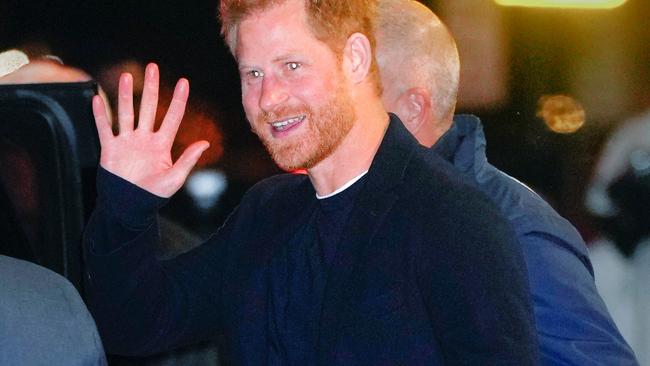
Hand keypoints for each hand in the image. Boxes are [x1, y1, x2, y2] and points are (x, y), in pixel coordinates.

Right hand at [92, 63, 208, 197]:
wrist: (129, 208)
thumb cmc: (153, 196)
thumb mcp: (174, 179)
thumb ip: (188, 160)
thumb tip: (205, 143)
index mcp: (161, 145)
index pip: (172, 117)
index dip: (178, 100)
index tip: (184, 82)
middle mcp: (144, 139)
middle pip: (148, 107)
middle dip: (150, 87)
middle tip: (152, 67)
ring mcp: (127, 142)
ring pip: (126, 113)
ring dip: (125, 95)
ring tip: (126, 76)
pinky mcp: (110, 149)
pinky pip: (105, 128)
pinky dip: (101, 115)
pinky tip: (97, 98)